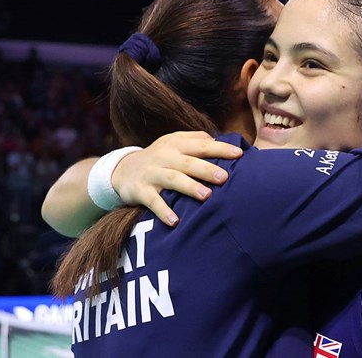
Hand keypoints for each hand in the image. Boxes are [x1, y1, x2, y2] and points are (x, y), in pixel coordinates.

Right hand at [111, 131, 242, 225]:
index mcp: (177, 144)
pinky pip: (152, 201)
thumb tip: (221, 140)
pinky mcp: (140, 190)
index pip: (202, 145)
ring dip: (189, 187)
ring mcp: (152, 173)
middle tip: (225, 178)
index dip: (220, 149)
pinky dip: (163, 210)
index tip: (239, 155)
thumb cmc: (159, 158)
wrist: (122, 170)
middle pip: (189, 162)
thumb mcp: (173, 142)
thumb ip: (196, 139)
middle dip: (207, 169)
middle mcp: (165, 157)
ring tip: (206, 196)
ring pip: (173, 179)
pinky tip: (174, 221)